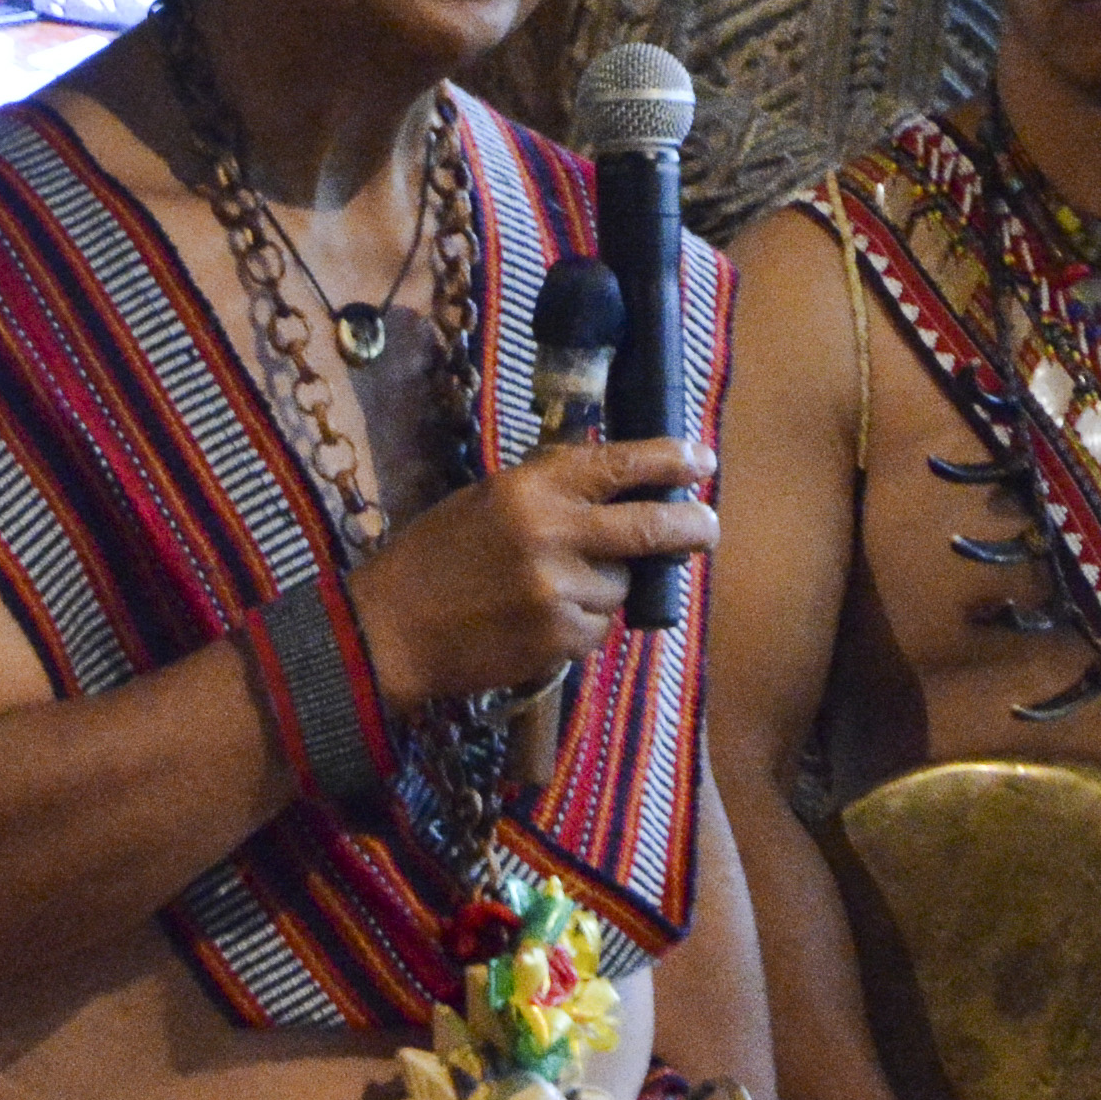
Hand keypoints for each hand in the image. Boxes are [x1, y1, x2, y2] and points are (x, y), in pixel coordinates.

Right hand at [345, 437, 713, 709]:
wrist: (392, 630)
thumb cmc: (436, 557)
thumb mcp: (488, 500)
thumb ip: (550, 491)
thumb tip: (619, 485)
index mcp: (530, 487)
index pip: (618, 465)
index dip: (668, 461)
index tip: (702, 460)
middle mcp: (552, 534)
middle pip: (650, 528)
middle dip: (691, 527)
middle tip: (708, 527)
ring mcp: (559, 590)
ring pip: (622, 584)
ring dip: (608, 584)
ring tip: (558, 587)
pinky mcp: (559, 639)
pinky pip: (600, 626)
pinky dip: (585, 623)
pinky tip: (544, 620)